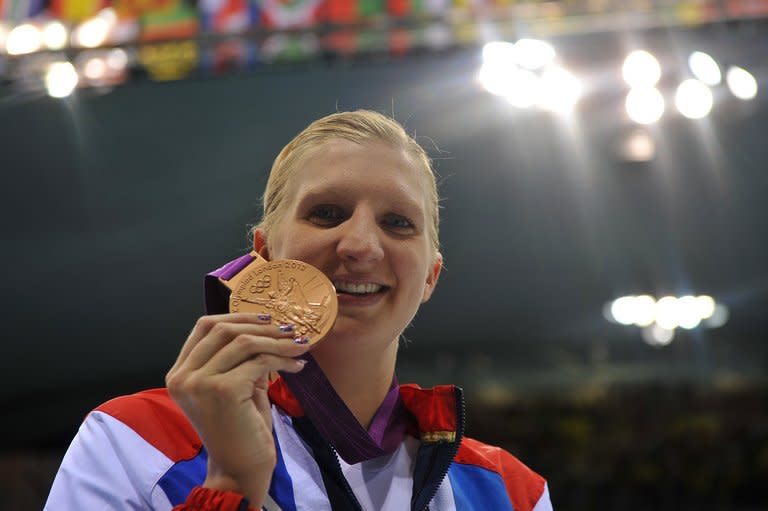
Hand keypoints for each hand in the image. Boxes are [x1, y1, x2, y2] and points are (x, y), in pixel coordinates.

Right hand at [166, 313, 308, 505]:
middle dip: (261, 326)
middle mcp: (183, 376)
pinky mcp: (223, 390)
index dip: (238, 317)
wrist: (240, 469)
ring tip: (299, 346)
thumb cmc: (240, 429)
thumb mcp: (235, 385)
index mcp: (179, 373)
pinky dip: (282, 360)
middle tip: (289, 330)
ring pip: (244, 343)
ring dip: (277, 341)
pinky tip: (297, 367)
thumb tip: (266, 326)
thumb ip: (240, 357)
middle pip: (223, 329)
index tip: (267, 319)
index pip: (204, 326)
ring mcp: (199, 383)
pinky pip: (259, 362)